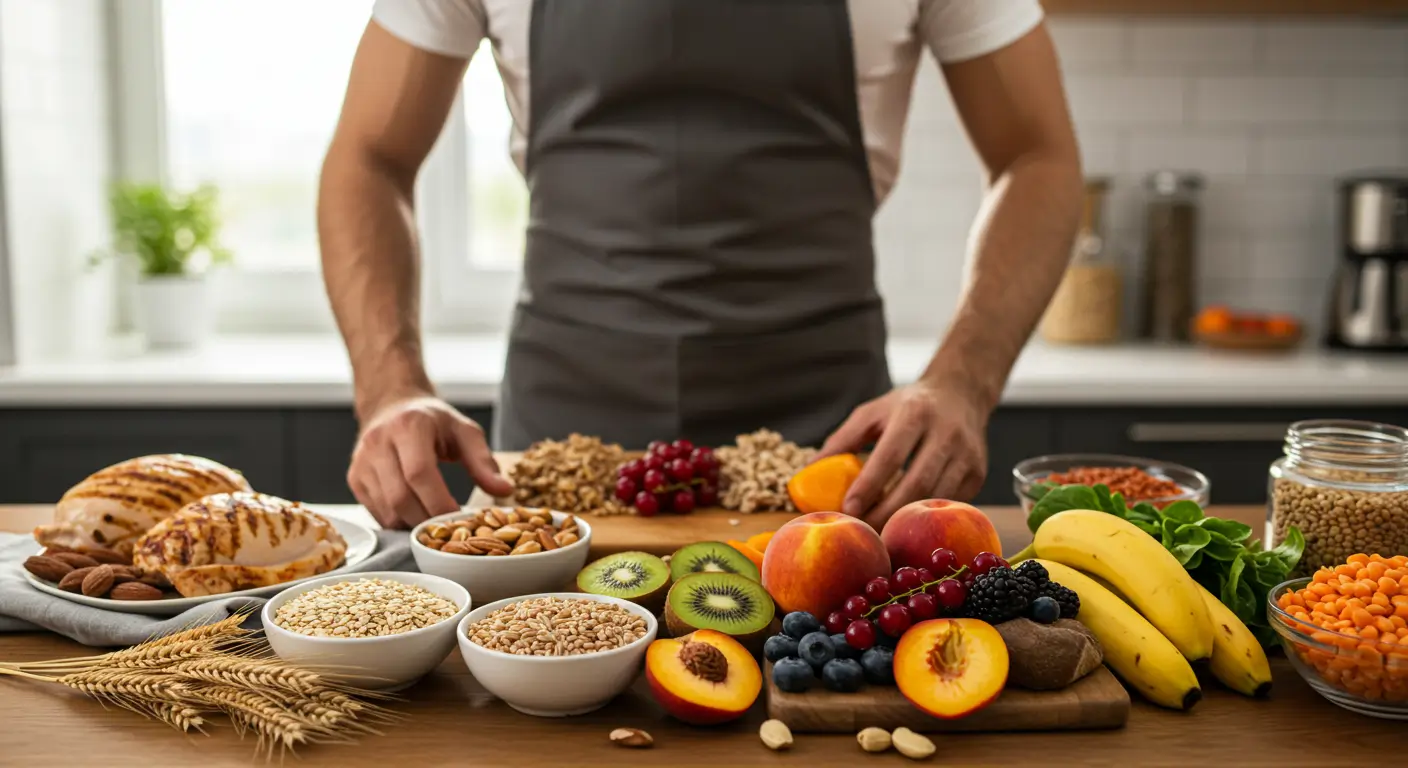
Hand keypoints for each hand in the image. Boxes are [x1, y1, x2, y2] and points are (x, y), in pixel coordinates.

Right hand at [348, 396, 513, 527]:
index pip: (419, 473)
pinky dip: (399, 523)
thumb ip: (483, 461)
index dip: (439, 502)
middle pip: (400, 497)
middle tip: (449, 529)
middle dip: (427, 520)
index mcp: (409, 426)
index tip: (459, 518)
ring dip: (413, 525)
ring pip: (387, 510)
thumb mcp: (464, 431)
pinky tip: (416, 517)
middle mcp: (379, 442)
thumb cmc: (432, 421)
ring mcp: (362, 462)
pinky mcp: (354, 478)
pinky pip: (377, 513)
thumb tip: (504, 491)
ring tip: (435, 524)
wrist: (392, 406)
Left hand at [818, 381, 988, 528]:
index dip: (870, 484)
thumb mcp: (872, 412)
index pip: (891, 454)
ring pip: (935, 498)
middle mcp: (946, 433)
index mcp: (915, 413)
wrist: (961, 394)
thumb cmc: (907, 406)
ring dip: (906, 521)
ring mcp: (967, 455)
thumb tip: (808, 473)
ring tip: (879, 534)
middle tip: (862, 532)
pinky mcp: (978, 474)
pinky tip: (906, 526)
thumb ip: (842, 440)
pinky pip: (949, 504)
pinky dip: (926, 518)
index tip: (848, 508)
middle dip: (886, 512)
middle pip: (916, 483)